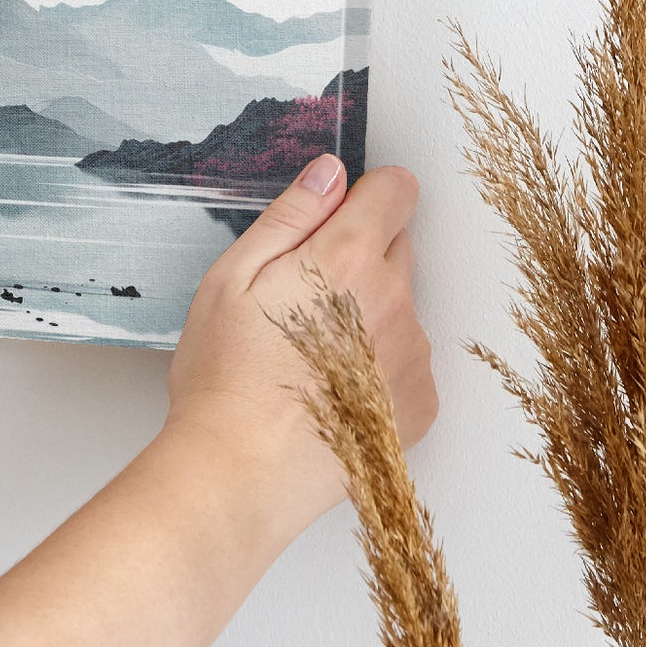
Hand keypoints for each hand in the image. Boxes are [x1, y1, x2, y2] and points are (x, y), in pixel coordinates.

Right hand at [163, 156, 435, 534]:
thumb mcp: (232, 277)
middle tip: (302, 299)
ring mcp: (413, 355)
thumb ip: (290, 216)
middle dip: (359, 258)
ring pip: (401, 308)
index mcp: (348, 258)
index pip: (397, 190)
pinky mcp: (420, 404)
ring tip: (310, 357)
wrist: (241, 473)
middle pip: (398, 248)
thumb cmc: (226, 378)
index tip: (336, 220)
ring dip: (370, 317)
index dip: (365, 197)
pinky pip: (407, 363)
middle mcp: (395, 300)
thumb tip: (331, 173)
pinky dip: (379, 369)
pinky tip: (332, 391)